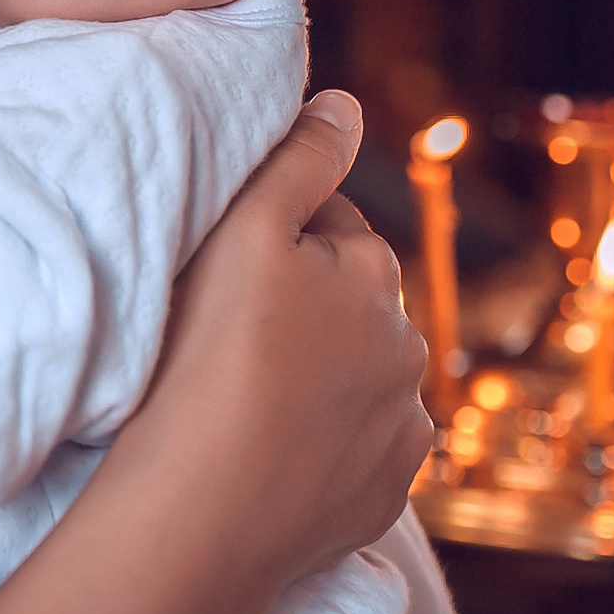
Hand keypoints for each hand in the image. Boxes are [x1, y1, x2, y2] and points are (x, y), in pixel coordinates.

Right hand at [0, 92, 430, 613]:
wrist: (206, 509)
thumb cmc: (211, 356)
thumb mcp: (246, 229)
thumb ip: (299, 158)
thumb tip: (345, 103)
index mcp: (375, 275)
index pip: (331, 226)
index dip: (277, 237)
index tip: (226, 264)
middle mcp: (407, 348)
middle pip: (350, 304)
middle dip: (307, 306)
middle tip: (228, 328)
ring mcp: (401, 430)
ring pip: (359, 379)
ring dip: (320, 376)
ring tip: (246, 393)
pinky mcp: (385, 496)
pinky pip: (359, 453)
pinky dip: (327, 446)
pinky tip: (275, 449)